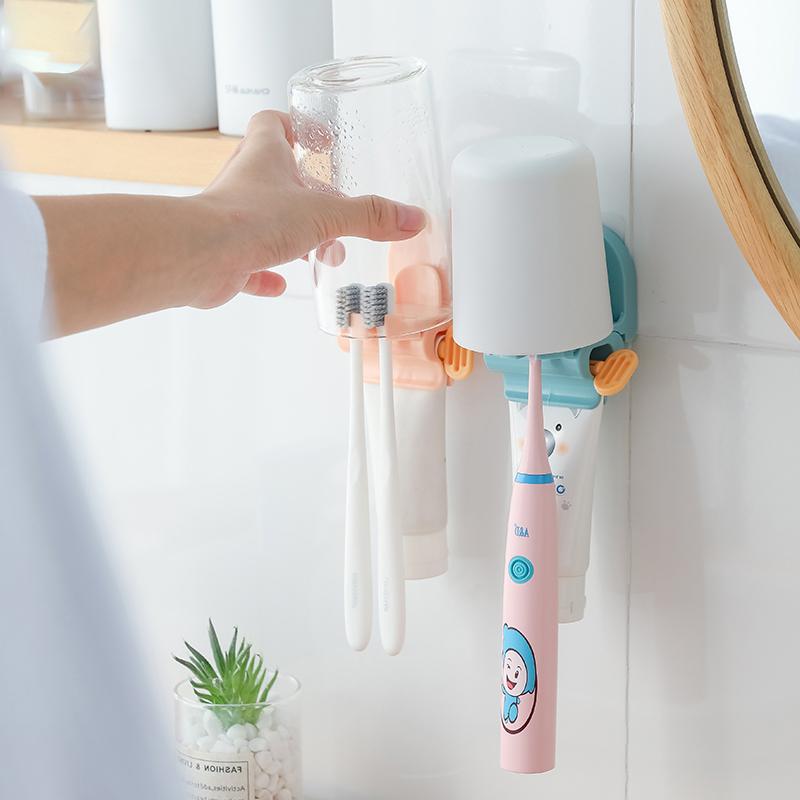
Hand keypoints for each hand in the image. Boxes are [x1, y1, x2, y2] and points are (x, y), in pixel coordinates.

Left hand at [37, 111, 425, 335]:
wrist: (200, 256)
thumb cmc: (249, 219)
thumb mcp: (324, 214)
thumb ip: (368, 217)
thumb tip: (410, 218)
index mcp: (265, 158)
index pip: (274, 123)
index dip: (297, 127)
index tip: (320, 140)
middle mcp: (246, 185)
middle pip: (278, 178)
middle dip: (309, 195)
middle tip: (335, 211)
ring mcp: (232, 221)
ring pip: (265, 221)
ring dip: (293, 235)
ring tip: (321, 252)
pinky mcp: (226, 257)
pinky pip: (249, 263)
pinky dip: (267, 273)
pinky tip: (282, 282)